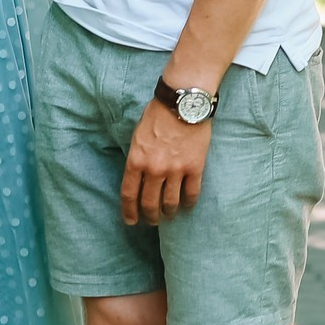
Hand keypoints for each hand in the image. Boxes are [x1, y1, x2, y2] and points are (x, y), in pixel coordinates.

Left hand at [120, 97, 211, 225]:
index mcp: (136, 161)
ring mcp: (175, 170)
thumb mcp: (137, 136)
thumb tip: (138, 174)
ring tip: (169, 215)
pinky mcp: (195, 168)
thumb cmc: (158, 115)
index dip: (129, 212)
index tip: (131, 221)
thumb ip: (137, 157)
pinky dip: (189, 203)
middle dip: (150, 216)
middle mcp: (154, 169)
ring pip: (170, 202)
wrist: (183, 103)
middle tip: (152, 221)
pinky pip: (191, 193)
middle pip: (150, 203)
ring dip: (169, 213)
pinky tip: (187, 206)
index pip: (129, 195)